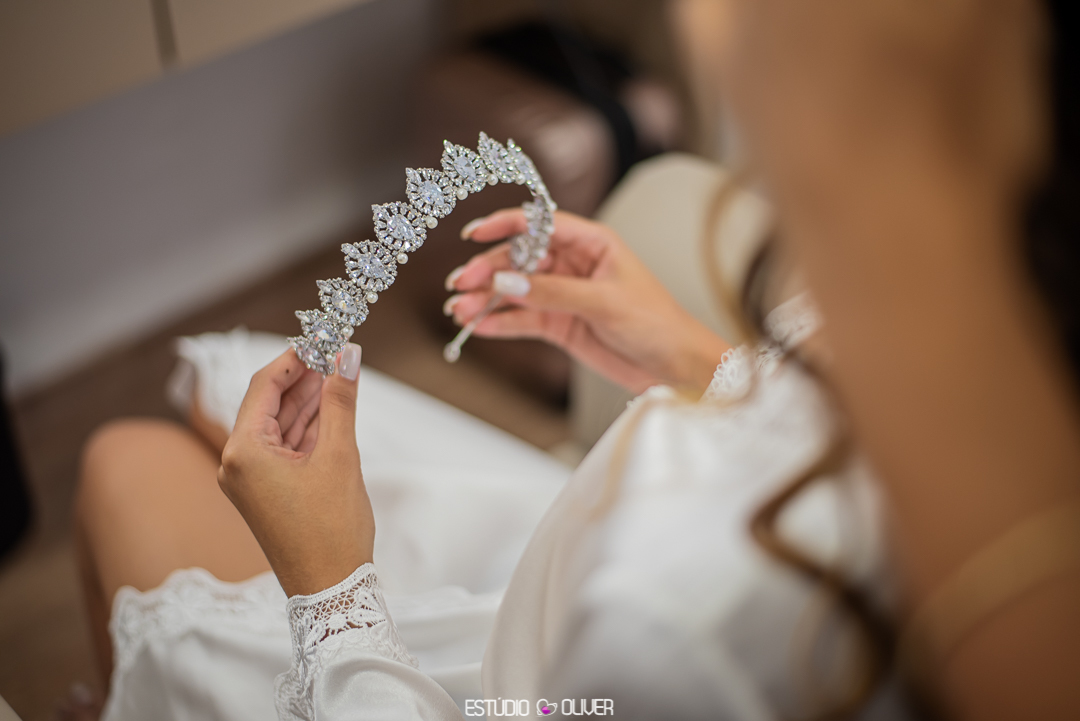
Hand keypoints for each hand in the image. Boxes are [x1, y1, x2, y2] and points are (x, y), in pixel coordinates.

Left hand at [217, 344, 372, 596]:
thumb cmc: (331, 528)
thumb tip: (347, 354)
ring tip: (339, 368)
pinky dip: (307, 425)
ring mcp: (250, 479)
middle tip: (336, 346)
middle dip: (303, 374)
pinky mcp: (267, 491)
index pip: (265, 385)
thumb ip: (340, 400)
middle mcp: (237, 462)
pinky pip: (285, 446)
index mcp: (243, 451)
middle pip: (269, 402)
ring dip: (308, 398)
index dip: (296, 356)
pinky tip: (331, 404)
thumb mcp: (339, 456)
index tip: (324, 334)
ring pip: (279, 424)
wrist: (330, 590)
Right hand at [445, 209, 728, 393]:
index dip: (506, 224)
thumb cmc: (656, 323)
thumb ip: (553, 292)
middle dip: (488, 270)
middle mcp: (574, 265)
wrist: (674, 365)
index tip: (474, 233)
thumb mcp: (604, 303)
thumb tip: (507, 281)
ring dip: (487, 299)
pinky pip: (522, 319)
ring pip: (516, 290)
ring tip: (460, 310)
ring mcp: (564, 295)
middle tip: (461, 285)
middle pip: (520, 259)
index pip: (541, 224)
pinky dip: (500, 322)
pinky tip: (477, 326)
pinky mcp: (560, 324)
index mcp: (592, 243)